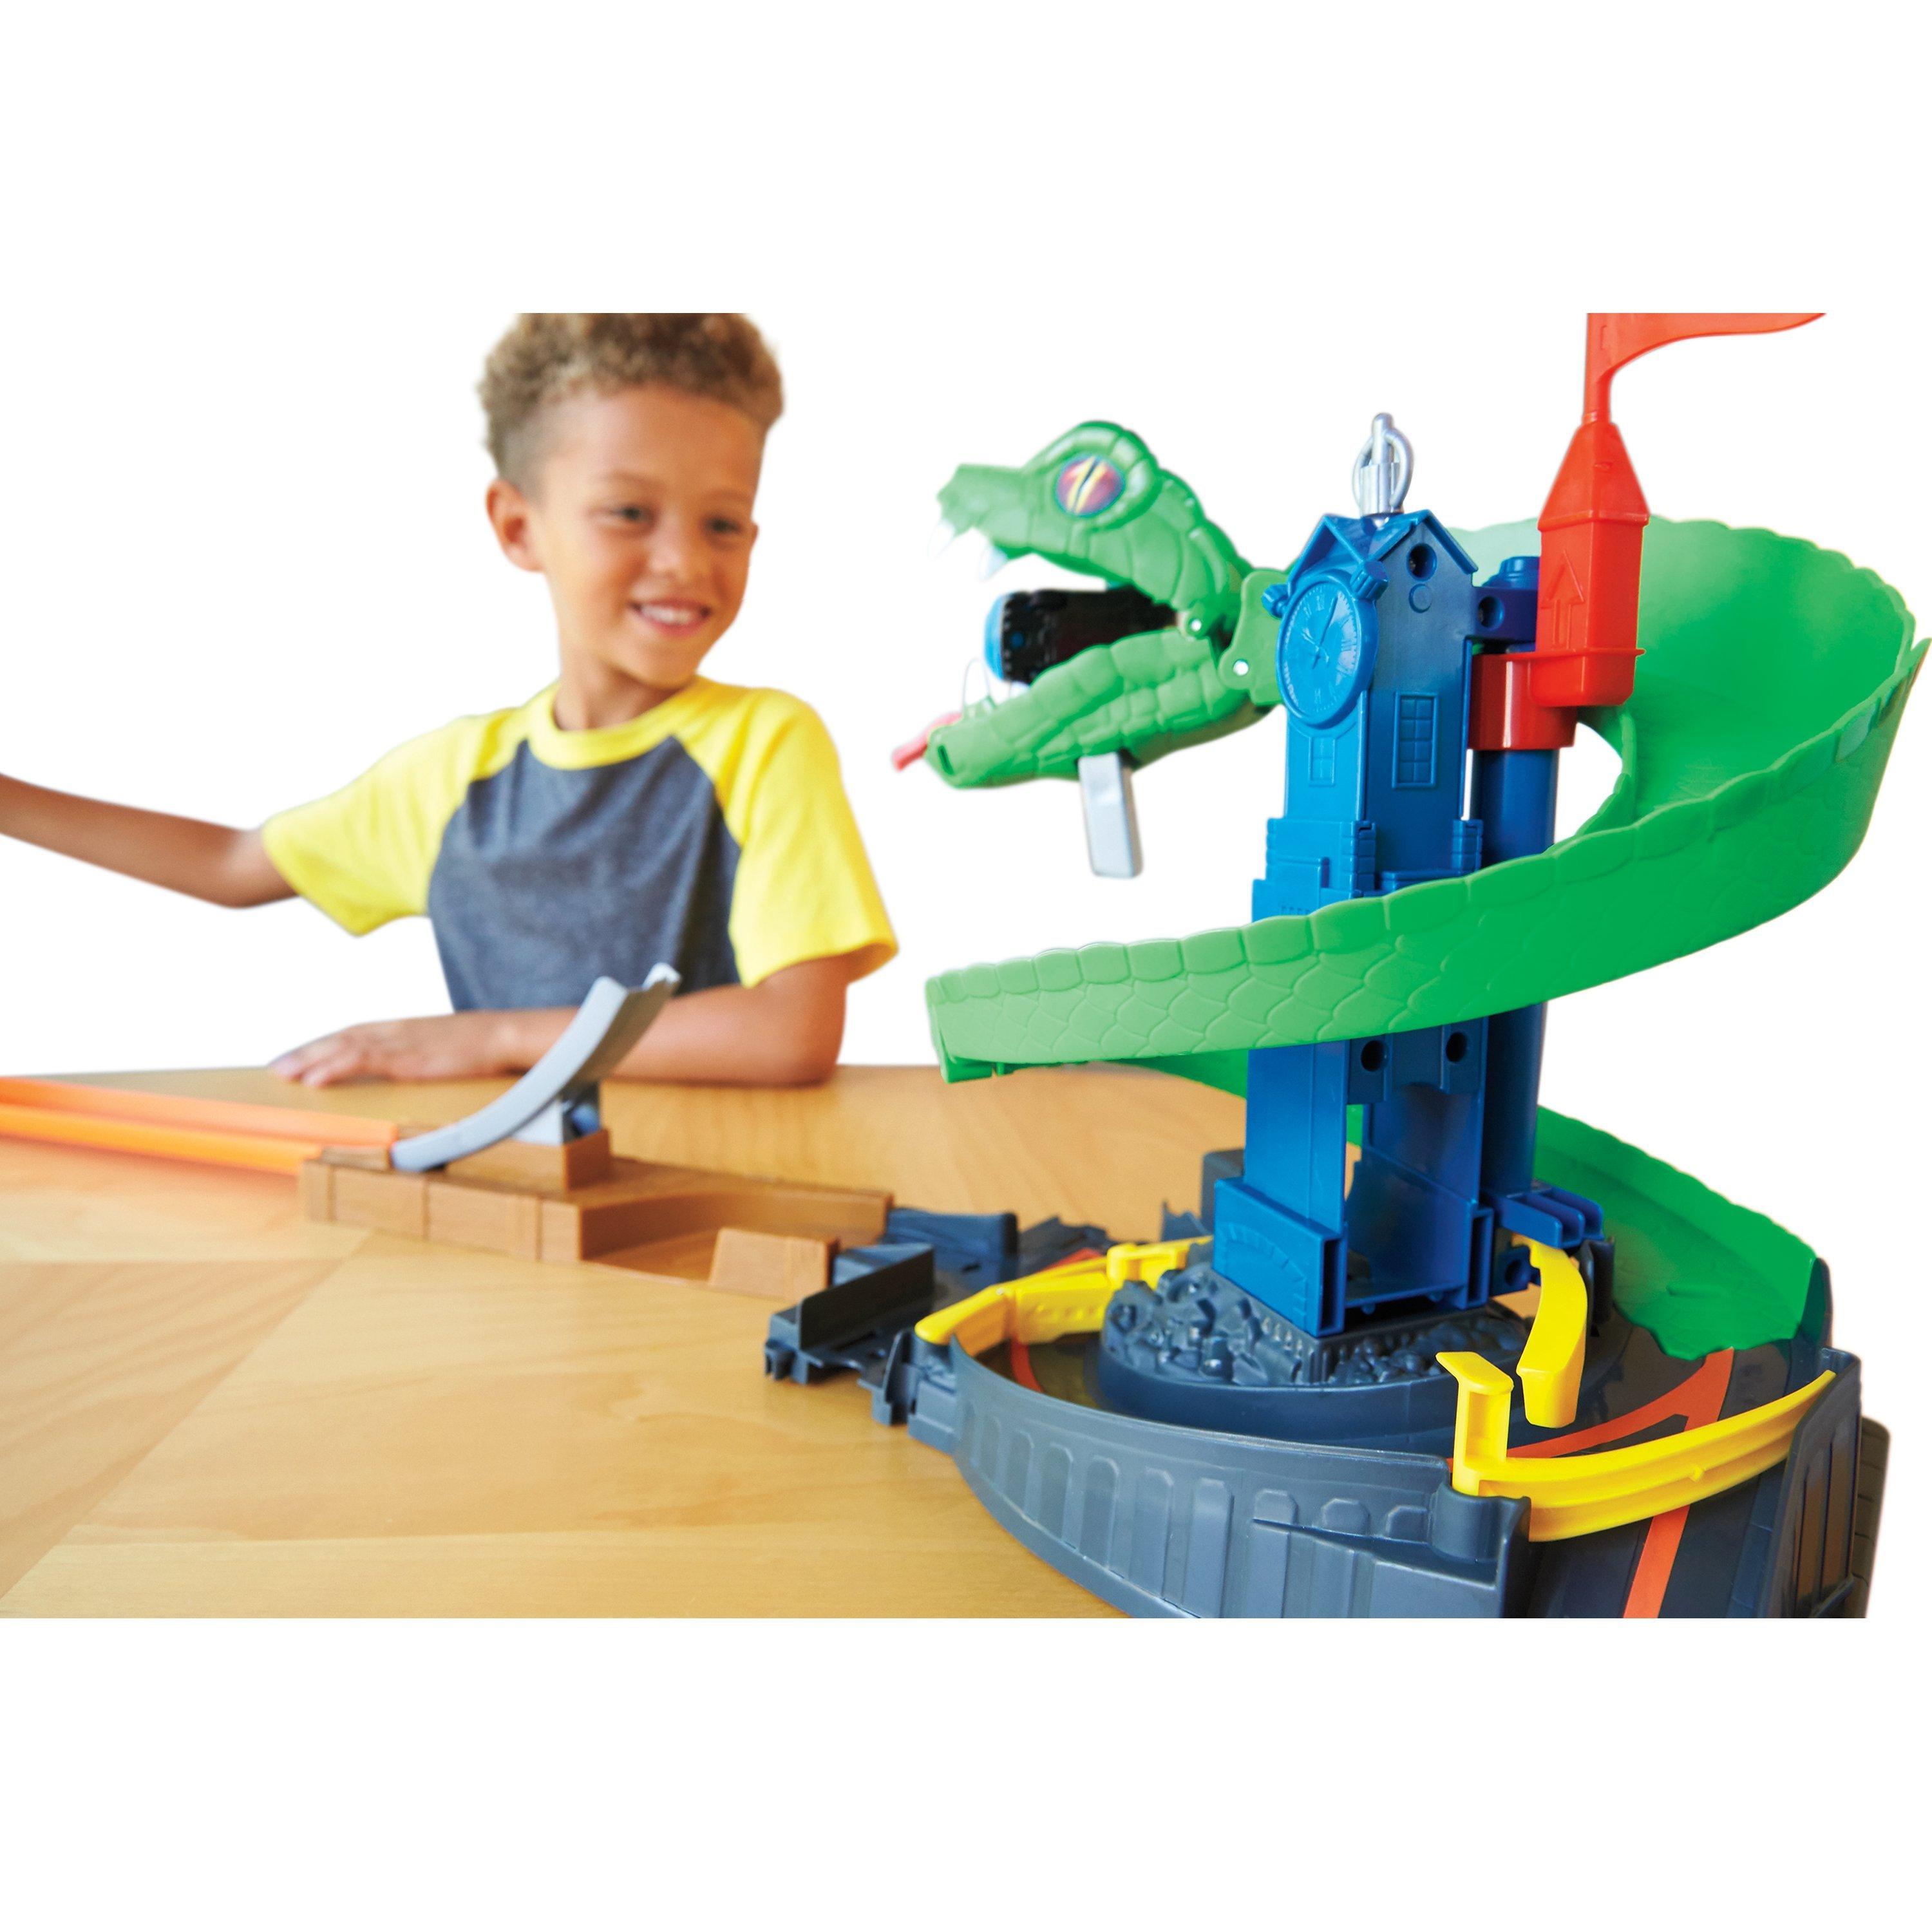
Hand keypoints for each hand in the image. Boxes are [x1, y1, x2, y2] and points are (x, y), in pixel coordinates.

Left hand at [271, 1012, 518, 1086]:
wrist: (504, 1034)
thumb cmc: (480, 1045)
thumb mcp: (444, 1048)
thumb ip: (422, 1056)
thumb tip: (412, 1070)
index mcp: (402, 1029)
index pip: (353, 1034)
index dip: (323, 1045)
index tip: (299, 1057)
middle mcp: (393, 1030)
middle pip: (340, 1038)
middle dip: (306, 1052)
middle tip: (276, 1067)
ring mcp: (399, 1041)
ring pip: (344, 1047)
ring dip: (310, 1060)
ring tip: (283, 1073)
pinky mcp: (407, 1057)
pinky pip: (362, 1061)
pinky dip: (335, 1067)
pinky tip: (314, 1079)